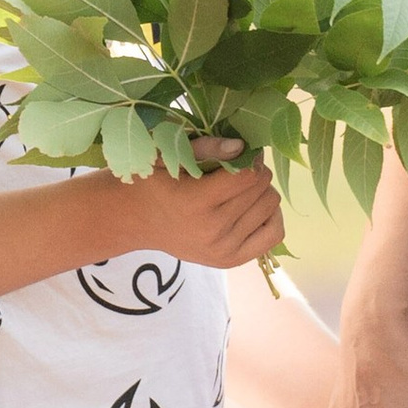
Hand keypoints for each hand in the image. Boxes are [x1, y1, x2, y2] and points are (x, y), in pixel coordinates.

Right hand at [103, 142, 283, 269]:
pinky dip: (270, 216)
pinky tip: (253, 208)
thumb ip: (205, 147)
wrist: (134, 220)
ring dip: (262, 192)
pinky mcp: (230, 260)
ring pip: (270, 208)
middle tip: (239, 169)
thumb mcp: (168, 155)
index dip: (251, 158)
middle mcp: (212, 230)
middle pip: (261, 189)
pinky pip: (273, 234)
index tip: (242, 152)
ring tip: (242, 188)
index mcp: (195, 201)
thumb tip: (242, 147)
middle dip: (256, 172)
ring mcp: (223, 249)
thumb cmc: (152, 181)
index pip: (248, 175)